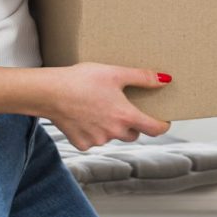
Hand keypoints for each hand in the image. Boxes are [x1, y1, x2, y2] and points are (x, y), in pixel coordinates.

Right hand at [41, 62, 171, 150]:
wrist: (51, 92)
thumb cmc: (83, 80)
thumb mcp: (116, 73)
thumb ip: (142, 77)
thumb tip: (165, 79)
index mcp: (125, 116)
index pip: (154, 129)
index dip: (162, 125)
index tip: (164, 120)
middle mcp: (113, 132)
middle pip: (134, 134)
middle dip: (133, 123)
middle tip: (125, 106)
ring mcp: (97, 140)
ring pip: (113, 137)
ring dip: (112, 127)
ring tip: (101, 107)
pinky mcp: (82, 144)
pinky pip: (95, 140)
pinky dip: (94, 131)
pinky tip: (86, 116)